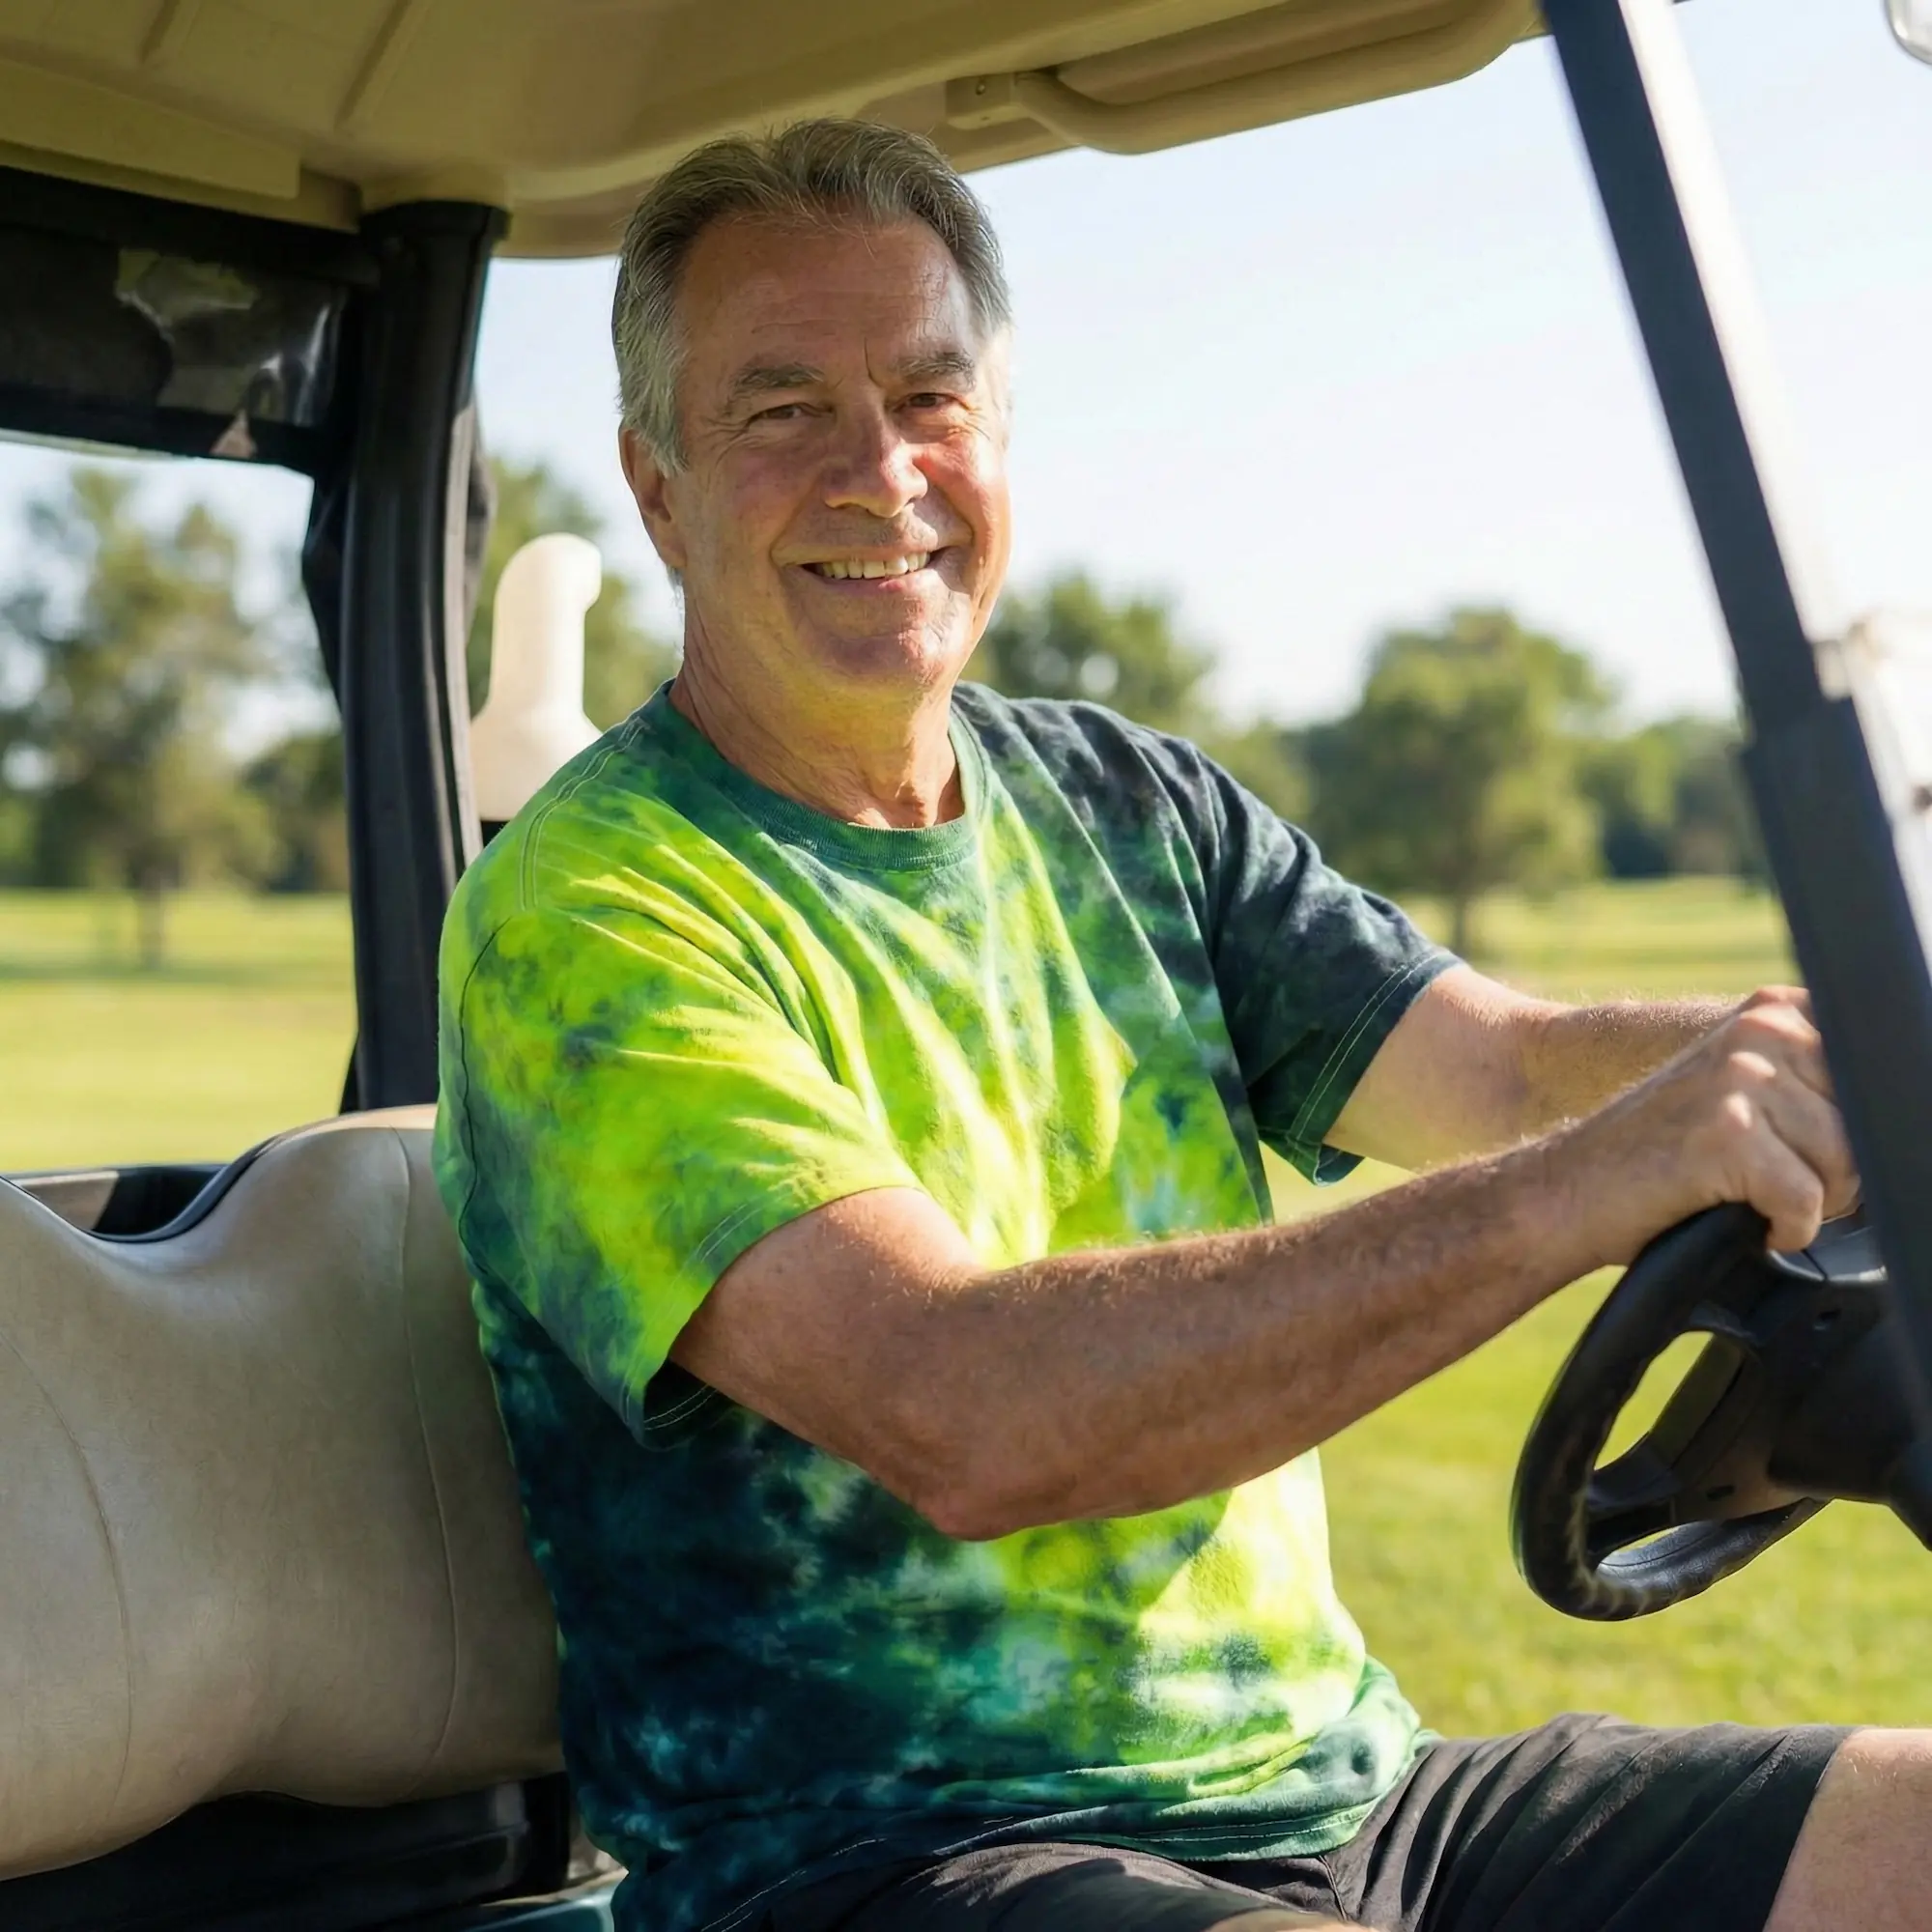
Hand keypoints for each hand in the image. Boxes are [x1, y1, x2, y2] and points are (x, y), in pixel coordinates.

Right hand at [1553, 986, 1858, 1262]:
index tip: (1805, 1148)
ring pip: (1845, 1168)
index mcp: (1773, 1009)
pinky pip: (1805, 1204)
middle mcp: (1761, 1029)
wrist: (1570, 1187)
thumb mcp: (1744, 1088)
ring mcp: (1741, 1077)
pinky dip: (1780, 1230)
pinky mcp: (1728, 1133)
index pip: (1878, 1070)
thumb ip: (1815, 1078)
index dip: (1853, 1129)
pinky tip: (1736, 1215)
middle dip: (1832, 1173)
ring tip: (1745, 1192)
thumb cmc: (1663, 1153)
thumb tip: (1906, 1109)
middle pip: (1868, 1127)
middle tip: (1761, 1177)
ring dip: (1804, 1202)